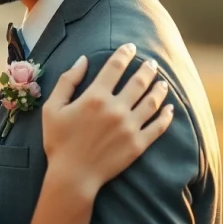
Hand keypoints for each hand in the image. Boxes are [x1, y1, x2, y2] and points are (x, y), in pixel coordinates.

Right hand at [42, 44, 173, 195]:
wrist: (73, 176)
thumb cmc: (59, 142)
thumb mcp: (52, 108)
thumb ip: (67, 81)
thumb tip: (83, 59)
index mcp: (95, 97)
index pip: (115, 67)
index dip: (124, 54)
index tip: (130, 47)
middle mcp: (116, 109)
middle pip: (138, 81)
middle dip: (147, 69)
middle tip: (152, 63)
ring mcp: (130, 127)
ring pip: (152, 101)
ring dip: (159, 89)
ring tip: (162, 82)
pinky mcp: (138, 144)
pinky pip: (158, 126)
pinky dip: (166, 115)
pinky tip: (170, 108)